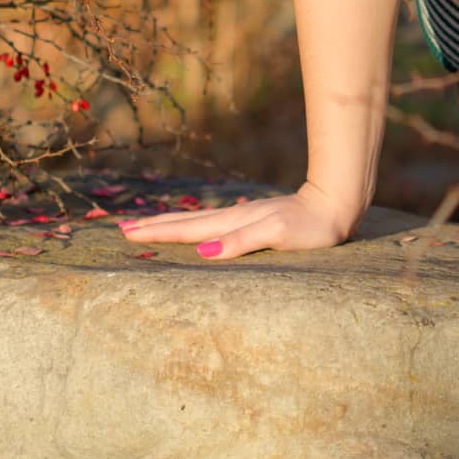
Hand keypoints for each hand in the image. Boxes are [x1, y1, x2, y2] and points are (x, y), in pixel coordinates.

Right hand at [116, 180, 358, 260]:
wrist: (336, 206)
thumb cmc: (311, 227)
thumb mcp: (277, 235)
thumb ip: (241, 241)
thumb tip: (204, 252)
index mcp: (234, 223)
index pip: (187, 230)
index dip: (156, 233)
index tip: (126, 232)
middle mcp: (234, 218)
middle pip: (186, 222)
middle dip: (154, 226)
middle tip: (122, 228)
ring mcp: (244, 218)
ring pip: (198, 222)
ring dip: (170, 225)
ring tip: (147, 226)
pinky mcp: (255, 221)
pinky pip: (213, 225)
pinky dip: (195, 228)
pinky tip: (196, 231)